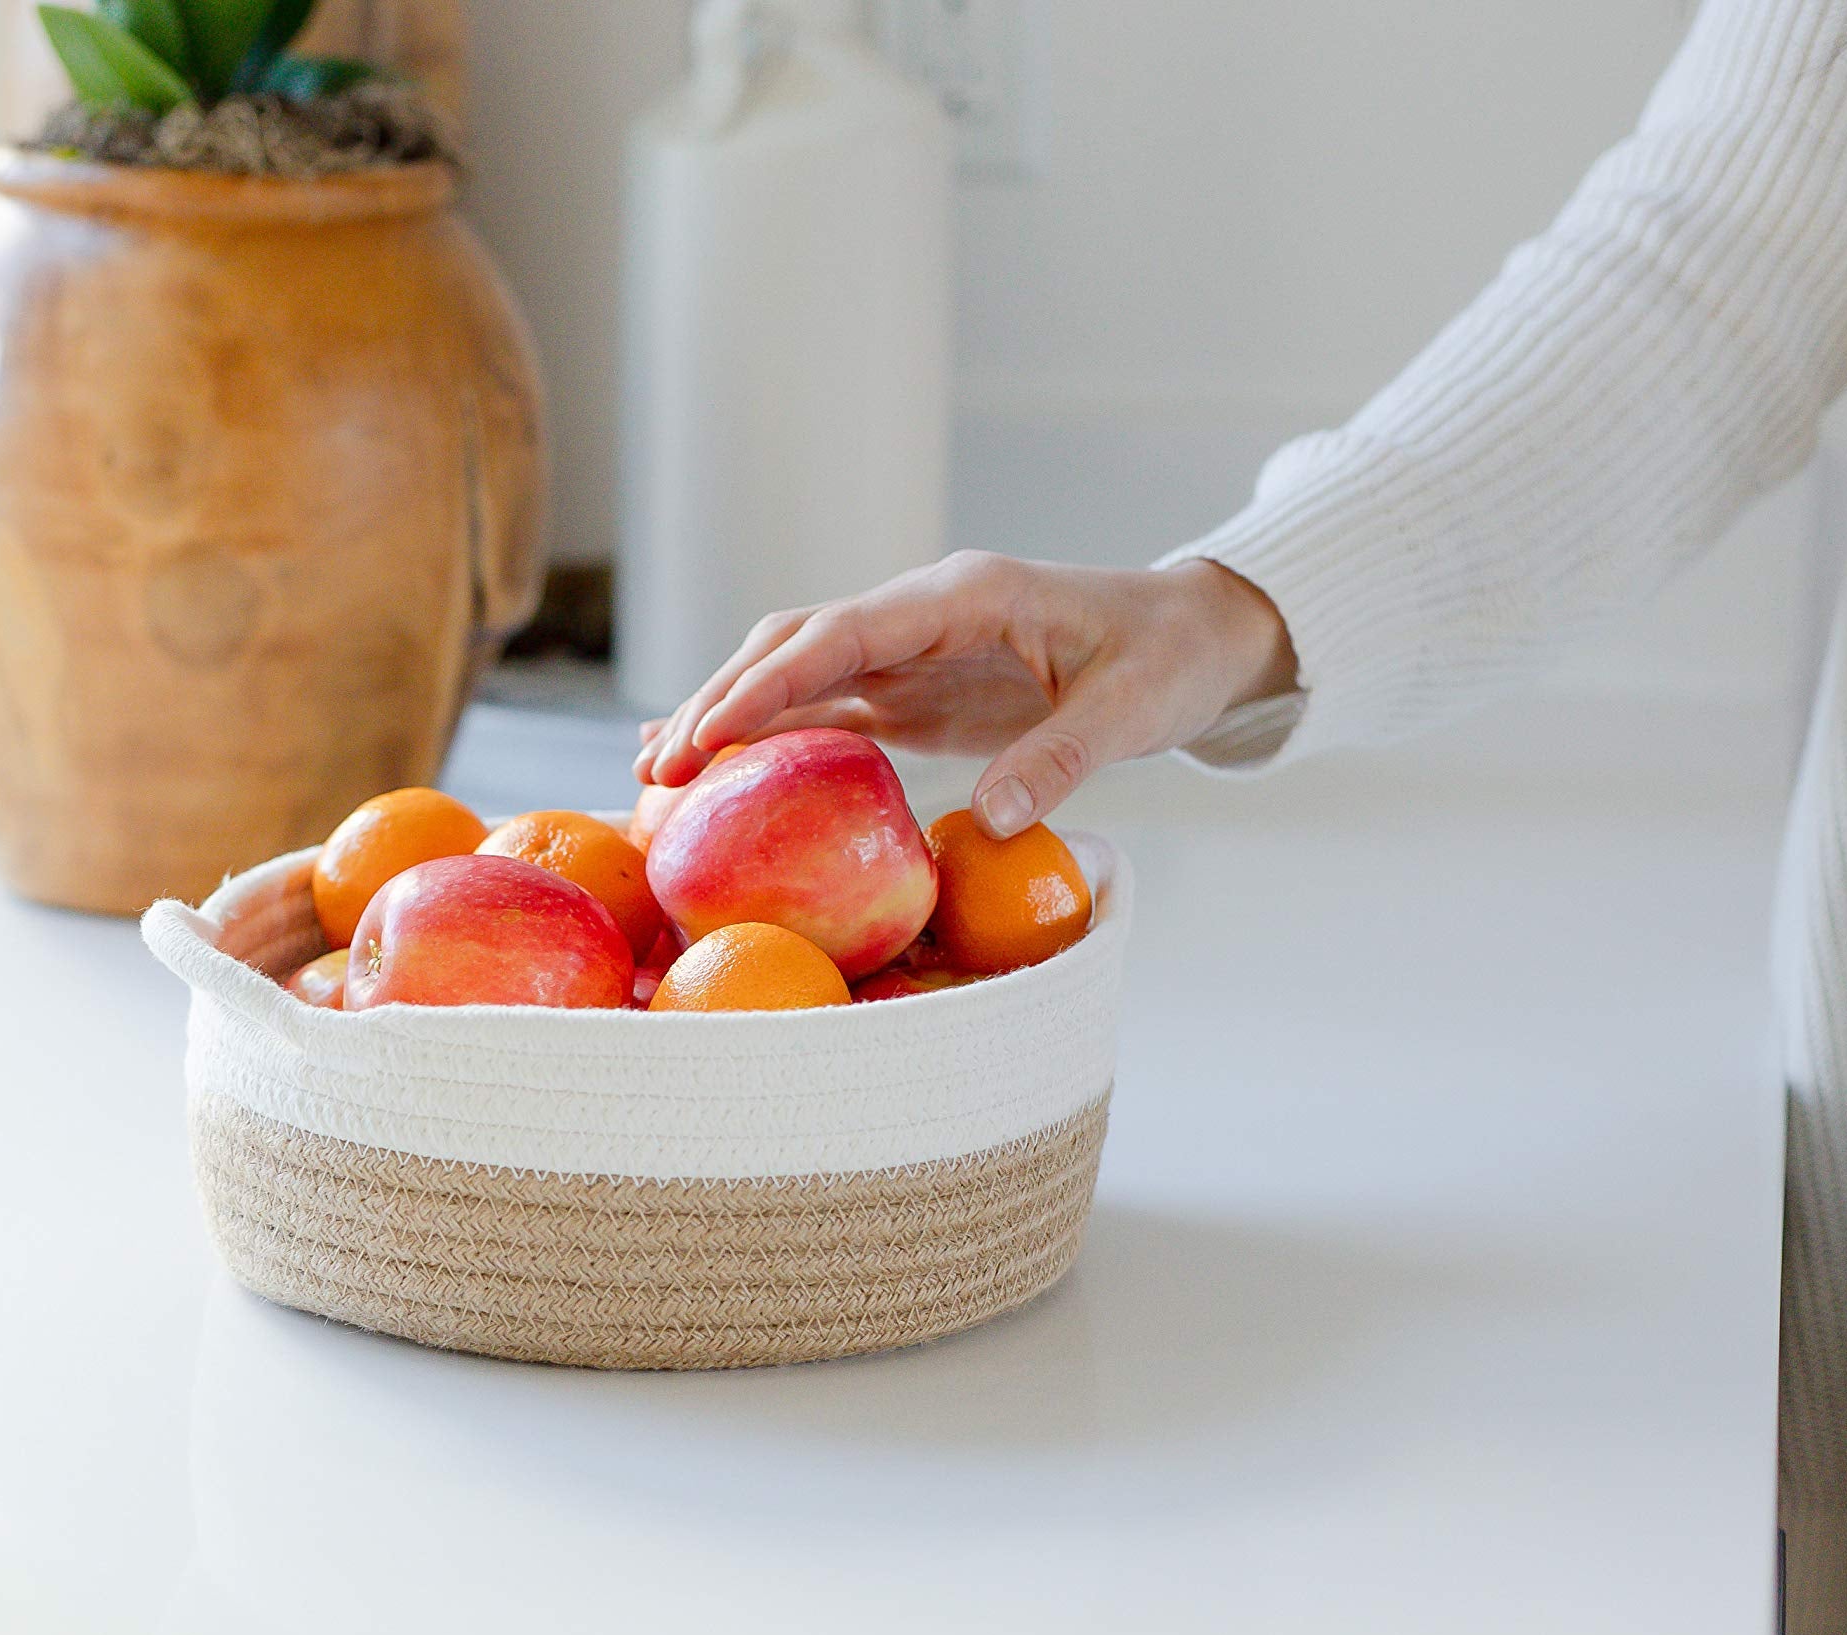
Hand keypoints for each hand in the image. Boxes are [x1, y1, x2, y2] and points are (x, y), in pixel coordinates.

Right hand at [633, 552, 1297, 836]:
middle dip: (718, 702)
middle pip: (791, 646)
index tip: (707, 735)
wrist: (1192, 637)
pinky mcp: (911, 693)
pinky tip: (712, 774)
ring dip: (725, 719)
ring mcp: (909, 653)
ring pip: (792, 674)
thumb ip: (1062, 757)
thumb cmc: (1168, 660)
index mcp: (961, 597)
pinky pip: (821, 709)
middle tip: (658, 774)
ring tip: (655, 777)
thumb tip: (990, 824)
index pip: (838, 634)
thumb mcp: (1131, 709)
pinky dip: (764, 738)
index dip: (765, 684)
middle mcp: (918, 616)